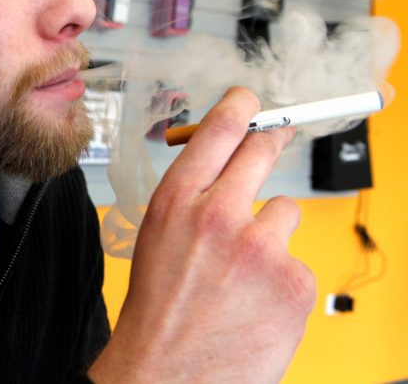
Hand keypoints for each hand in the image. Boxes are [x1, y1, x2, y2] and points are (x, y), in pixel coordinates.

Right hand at [88, 87, 315, 383]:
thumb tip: (224, 161)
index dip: (241, 106)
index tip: (253, 100)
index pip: (218, 129)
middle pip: (263, 149)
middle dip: (271, 140)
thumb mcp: (158, 235)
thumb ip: (192, 195)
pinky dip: (282, 277)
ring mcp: (261, 248)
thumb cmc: (158, 308)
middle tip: (276, 137)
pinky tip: (256, 300)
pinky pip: (297, 259)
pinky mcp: (293, 281)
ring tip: (244, 271)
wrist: (167, 374)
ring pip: (286, 212)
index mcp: (177, 200)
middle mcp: (219, 214)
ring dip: (271, 234)